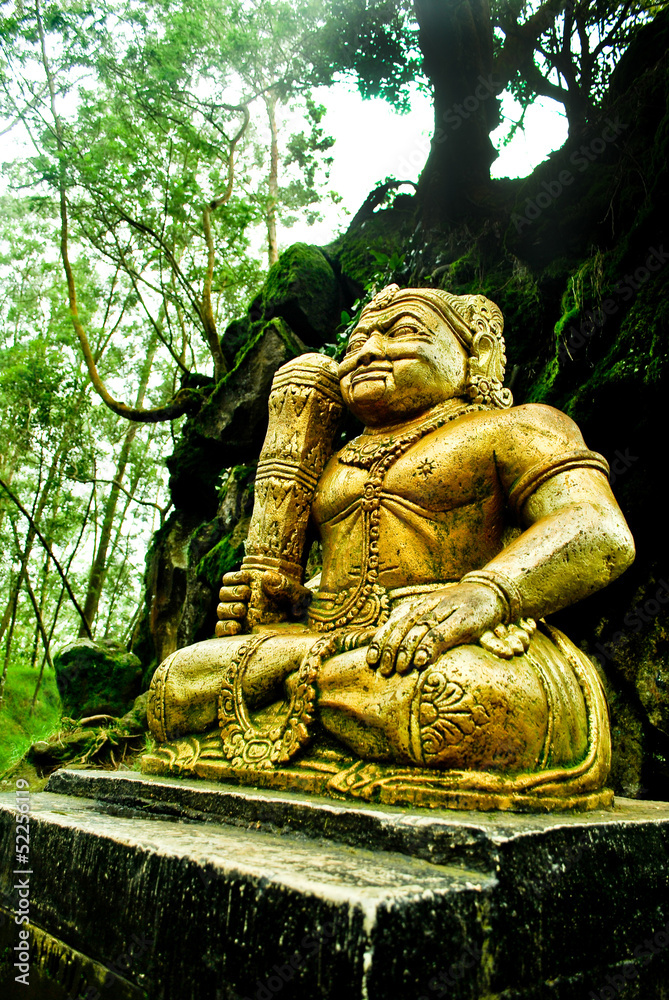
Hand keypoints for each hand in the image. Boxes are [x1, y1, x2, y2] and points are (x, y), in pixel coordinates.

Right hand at [215, 569, 311, 635]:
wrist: (302, 631)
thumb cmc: (299, 608)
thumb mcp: (298, 595)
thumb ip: (285, 584)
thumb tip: (267, 576)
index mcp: (250, 586)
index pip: (230, 579)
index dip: (234, 577)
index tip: (246, 577)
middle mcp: (241, 601)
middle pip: (224, 593)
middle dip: (232, 592)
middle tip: (246, 594)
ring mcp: (238, 618)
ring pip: (221, 610)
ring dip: (228, 608)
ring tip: (242, 610)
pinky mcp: (238, 634)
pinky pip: (221, 630)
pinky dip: (225, 627)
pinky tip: (237, 627)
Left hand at [366, 582, 512, 675]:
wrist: (493, 591)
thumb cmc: (461, 607)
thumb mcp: (437, 612)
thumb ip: (417, 625)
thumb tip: (391, 647)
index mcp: (421, 604)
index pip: (394, 621)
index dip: (381, 640)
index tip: (371, 660)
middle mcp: (430, 604)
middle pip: (403, 626)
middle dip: (390, 649)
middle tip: (383, 670)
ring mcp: (447, 609)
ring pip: (419, 628)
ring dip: (406, 649)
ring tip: (398, 668)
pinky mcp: (465, 617)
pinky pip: (443, 632)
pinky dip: (430, 647)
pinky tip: (421, 660)